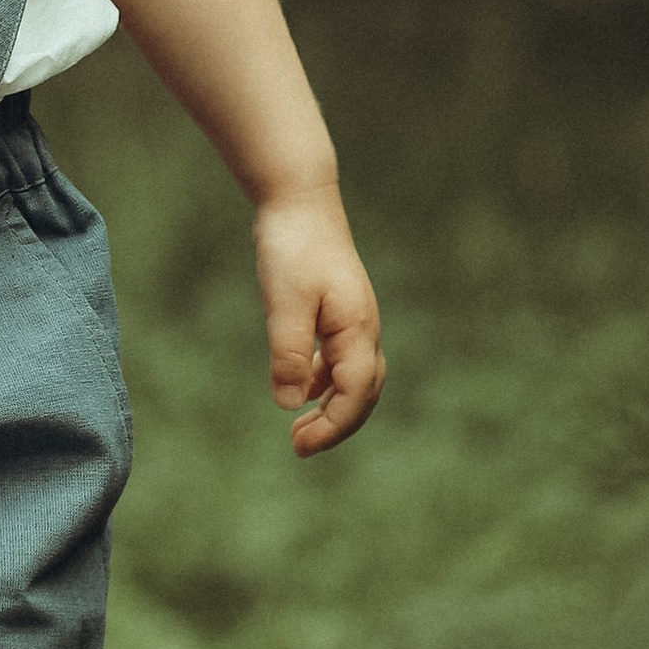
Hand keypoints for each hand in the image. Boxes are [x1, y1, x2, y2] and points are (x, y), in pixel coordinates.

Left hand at [253, 185, 384, 455]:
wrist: (300, 201)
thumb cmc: (292, 248)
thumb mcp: (284, 303)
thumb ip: (289, 354)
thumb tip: (290, 404)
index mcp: (357, 330)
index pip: (355, 394)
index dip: (331, 427)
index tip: (300, 446)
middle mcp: (364, 329)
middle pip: (363, 393)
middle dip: (336, 426)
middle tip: (299, 447)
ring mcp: (354, 320)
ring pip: (354, 379)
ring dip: (332, 407)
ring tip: (298, 430)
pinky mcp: (339, 311)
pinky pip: (340, 360)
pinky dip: (325, 382)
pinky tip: (301, 390)